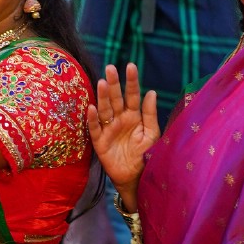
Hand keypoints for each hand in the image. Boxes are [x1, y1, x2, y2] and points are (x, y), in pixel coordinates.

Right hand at [85, 64, 158, 196]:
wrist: (136, 178)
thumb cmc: (145, 155)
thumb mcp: (152, 134)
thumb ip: (150, 114)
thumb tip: (151, 92)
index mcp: (134, 116)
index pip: (132, 95)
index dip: (132, 81)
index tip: (131, 66)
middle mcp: (120, 119)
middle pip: (116, 98)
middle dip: (114, 83)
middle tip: (110, 68)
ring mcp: (109, 129)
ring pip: (105, 110)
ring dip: (103, 97)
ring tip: (102, 83)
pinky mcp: (100, 142)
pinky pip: (95, 128)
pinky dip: (93, 119)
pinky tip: (92, 108)